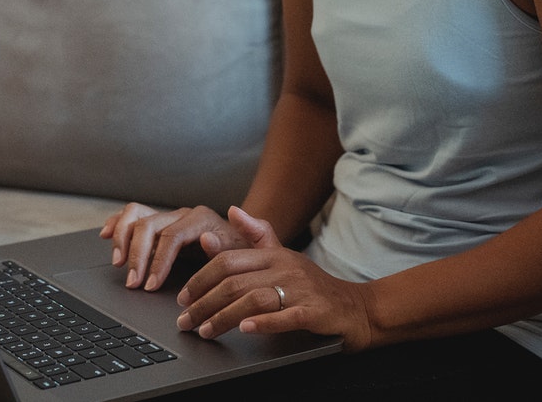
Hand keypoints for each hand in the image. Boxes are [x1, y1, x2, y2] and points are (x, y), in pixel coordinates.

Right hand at [99, 203, 250, 290]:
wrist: (243, 243)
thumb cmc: (243, 252)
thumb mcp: (245, 252)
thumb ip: (227, 246)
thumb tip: (207, 239)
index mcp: (201, 219)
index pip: (171, 236)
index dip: (158, 261)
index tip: (151, 285)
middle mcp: (182, 214)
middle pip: (149, 225)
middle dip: (137, 255)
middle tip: (132, 282)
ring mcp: (169, 216)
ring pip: (136, 215)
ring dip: (122, 238)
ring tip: (118, 264)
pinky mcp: (159, 222)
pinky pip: (132, 215)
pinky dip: (117, 223)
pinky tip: (106, 235)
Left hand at [175, 206, 374, 351]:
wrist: (357, 307)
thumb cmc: (314, 285)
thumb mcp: (284, 256)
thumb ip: (256, 235)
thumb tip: (230, 210)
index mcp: (275, 254)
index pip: (228, 260)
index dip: (201, 279)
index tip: (184, 297)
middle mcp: (286, 268)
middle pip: (235, 282)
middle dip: (204, 303)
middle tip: (185, 321)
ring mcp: (301, 290)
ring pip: (254, 300)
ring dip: (224, 318)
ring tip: (206, 331)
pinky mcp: (315, 312)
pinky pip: (286, 316)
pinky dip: (264, 323)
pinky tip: (246, 329)